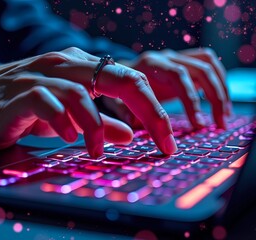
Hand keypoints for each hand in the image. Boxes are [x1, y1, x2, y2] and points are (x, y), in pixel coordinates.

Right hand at [0, 47, 176, 157]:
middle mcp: (66, 65)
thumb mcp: (71, 114)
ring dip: (95, 125)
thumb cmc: (29, 104)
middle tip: (161, 141)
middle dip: (147, 111)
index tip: (168, 140)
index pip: (130, 79)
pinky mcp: (19, 93)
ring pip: (81, 93)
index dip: (155, 109)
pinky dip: (62, 121)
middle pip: (117, 78)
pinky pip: (46, 102)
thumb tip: (131, 135)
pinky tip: (67, 136)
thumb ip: (101, 121)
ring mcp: (41, 76)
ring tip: (97, 150)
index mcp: (82, 66)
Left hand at [106, 48, 230, 128]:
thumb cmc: (116, 90)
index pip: (177, 77)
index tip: (198, 125)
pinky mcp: (183, 63)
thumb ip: (122, 112)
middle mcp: (165, 57)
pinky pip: (208, 66)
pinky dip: (219, 83)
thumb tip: (134, 125)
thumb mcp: (114, 101)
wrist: (117, 71)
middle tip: (218, 125)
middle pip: (199, 70)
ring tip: (223, 117)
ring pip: (209, 66)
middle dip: (214, 98)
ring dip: (221, 91)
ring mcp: (176, 58)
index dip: (189, 102)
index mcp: (149, 63)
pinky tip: (219, 105)